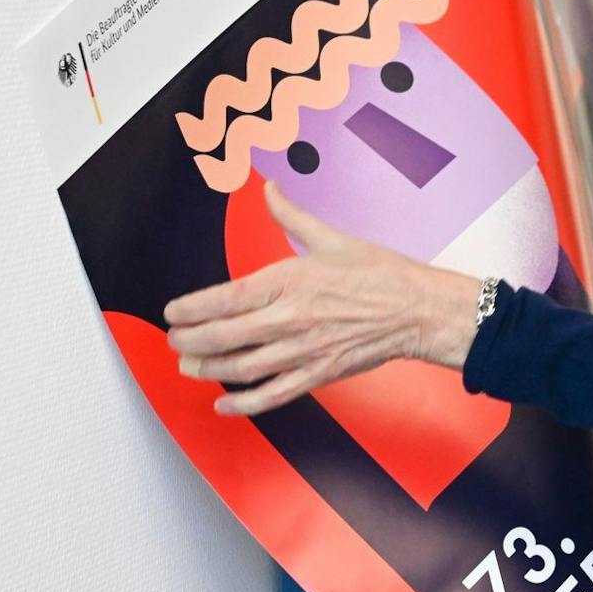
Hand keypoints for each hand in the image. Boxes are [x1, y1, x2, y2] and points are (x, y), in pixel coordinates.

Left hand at [163, 180, 481, 415]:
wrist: (419, 309)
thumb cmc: (381, 273)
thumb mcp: (332, 238)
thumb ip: (292, 215)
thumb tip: (270, 189)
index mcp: (289, 280)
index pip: (224, 297)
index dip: (191, 308)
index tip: (173, 311)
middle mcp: (290, 318)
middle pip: (223, 336)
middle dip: (189, 341)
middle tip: (173, 340)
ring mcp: (303, 350)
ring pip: (241, 367)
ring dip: (208, 368)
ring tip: (188, 365)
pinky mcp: (318, 374)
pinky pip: (272, 394)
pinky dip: (243, 403)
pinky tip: (224, 403)